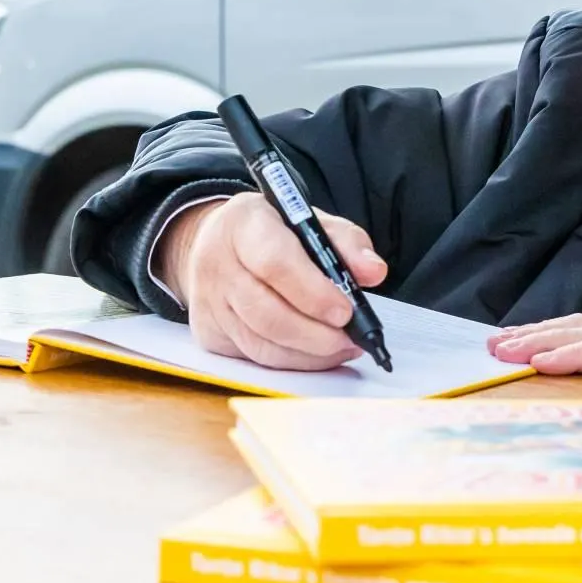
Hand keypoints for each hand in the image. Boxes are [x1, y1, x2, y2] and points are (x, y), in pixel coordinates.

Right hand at [157, 192, 387, 370]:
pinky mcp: (208, 332)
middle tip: (349, 339)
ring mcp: (208, 302)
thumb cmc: (271, 232)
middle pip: (266, 313)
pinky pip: (254, 357)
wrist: (215, 243)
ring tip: (341, 348)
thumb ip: (345, 242)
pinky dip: (291, 361)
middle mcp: (217, 263)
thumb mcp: (308, 221)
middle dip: (315, 335)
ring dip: (307, 354)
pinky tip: (316, 353)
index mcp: (244, 223)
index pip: (275, 263)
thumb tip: (373, 272)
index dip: (313, 292)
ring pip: (260, 343)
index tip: (345, 311)